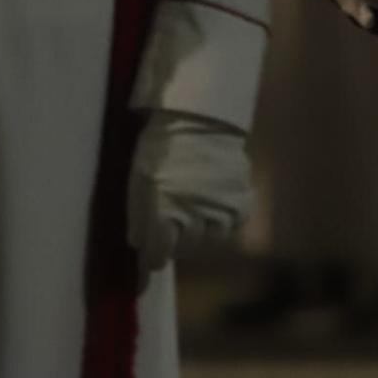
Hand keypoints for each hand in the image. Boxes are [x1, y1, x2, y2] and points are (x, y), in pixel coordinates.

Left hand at [127, 110, 253, 287]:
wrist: (200, 118)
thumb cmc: (161, 147)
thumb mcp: (138, 179)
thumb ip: (137, 216)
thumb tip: (138, 246)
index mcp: (162, 213)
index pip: (157, 256)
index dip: (151, 258)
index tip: (150, 257)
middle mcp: (193, 218)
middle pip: (184, 250)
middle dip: (174, 244)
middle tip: (171, 228)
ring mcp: (220, 211)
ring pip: (211, 241)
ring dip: (201, 234)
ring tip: (195, 217)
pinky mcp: (241, 201)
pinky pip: (234, 225)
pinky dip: (225, 222)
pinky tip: (216, 208)